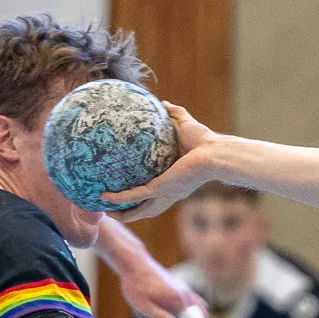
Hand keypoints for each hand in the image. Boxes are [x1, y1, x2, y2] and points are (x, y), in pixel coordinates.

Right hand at [102, 104, 220, 219]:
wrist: (213, 152)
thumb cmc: (204, 140)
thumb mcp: (184, 124)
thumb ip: (174, 113)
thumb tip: (164, 102)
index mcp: (174, 181)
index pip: (156, 196)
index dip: (143, 200)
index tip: (129, 198)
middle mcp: (170, 192)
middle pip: (147, 210)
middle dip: (130, 214)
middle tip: (111, 212)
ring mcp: (165, 193)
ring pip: (141, 211)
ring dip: (124, 215)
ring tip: (106, 213)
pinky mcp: (159, 189)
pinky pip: (135, 196)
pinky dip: (120, 199)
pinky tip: (105, 198)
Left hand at [116, 250, 209, 317]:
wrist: (134, 264)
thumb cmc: (136, 285)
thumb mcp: (143, 305)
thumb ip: (160, 317)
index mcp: (179, 301)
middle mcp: (186, 295)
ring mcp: (185, 291)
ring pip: (201, 312)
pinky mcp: (181, 288)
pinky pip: (195, 304)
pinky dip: (193, 317)